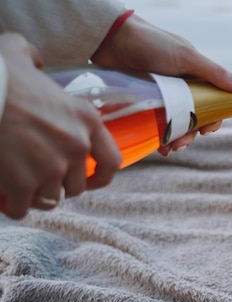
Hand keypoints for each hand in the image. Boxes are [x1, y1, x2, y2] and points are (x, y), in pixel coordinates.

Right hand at [0, 33, 121, 219]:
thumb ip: (35, 59)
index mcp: (86, 118)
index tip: (88, 181)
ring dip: (35, 196)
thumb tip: (35, 62)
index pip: (112, 162)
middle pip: (76, 185)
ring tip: (19, 185)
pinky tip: (3, 196)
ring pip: (50, 199)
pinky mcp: (24, 184)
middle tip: (38, 177)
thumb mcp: (20, 53)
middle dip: (58, 185)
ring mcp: (52, 167)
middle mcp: (76, 145)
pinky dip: (11, 205)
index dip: (100, 177)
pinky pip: (21, 208)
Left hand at [91, 13, 231, 154]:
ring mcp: (161, 97)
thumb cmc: (151, 43)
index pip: (213, 104)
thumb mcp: (187, 58)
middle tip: (182, 143)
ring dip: (176, 139)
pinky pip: (155, 127)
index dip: (213, 119)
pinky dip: (159, 139)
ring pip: (175, 125)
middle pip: (194, 119)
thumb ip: (216, 74)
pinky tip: (159, 148)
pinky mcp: (143, 104)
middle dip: (191, 134)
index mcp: (195, 77)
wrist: (109, 38)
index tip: (208, 130)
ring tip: (169, 148)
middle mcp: (180, 89)